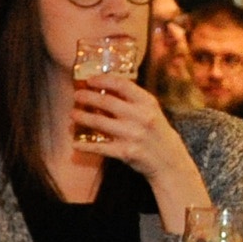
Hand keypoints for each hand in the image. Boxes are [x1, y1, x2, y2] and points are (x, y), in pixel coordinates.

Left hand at [68, 74, 189, 183]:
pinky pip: (100, 147)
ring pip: (99, 122)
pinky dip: (85, 146)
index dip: (102, 80)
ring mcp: (133, 135)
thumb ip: (132, 100)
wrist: (169, 161)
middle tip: (76, 96)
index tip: (89, 80)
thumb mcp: (151, 111)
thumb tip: (104, 88)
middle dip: (87, 97)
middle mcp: (140, 117)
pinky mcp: (126, 152)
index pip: (121, 84)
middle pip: (106, 102)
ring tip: (73, 114)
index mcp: (147, 103)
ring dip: (82, 117)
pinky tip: (76, 143)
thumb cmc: (157, 133)